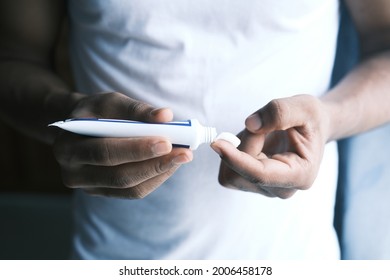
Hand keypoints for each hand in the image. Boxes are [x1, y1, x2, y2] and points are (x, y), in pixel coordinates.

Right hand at [52, 92, 192, 198]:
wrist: (78, 128)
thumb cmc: (96, 112)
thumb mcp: (110, 102)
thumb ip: (136, 109)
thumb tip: (165, 116)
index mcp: (68, 146)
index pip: (104, 152)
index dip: (137, 149)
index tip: (167, 142)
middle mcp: (73, 173)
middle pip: (118, 176)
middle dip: (155, 165)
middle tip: (184, 154)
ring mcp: (88, 187)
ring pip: (129, 188)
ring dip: (159, 173)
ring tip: (182, 157)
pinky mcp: (103, 192)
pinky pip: (133, 192)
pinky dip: (155, 178)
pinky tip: (169, 164)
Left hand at [211, 94, 329, 198]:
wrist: (312, 128)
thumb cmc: (311, 119)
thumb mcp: (304, 106)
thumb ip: (279, 112)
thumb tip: (251, 124)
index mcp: (300, 175)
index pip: (260, 174)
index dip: (235, 159)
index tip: (217, 143)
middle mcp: (281, 189)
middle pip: (239, 174)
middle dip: (242, 144)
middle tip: (260, 122)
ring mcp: (265, 188)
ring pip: (231, 172)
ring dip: (238, 146)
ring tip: (262, 132)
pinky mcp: (252, 183)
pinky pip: (229, 168)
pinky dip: (235, 150)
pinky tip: (255, 141)